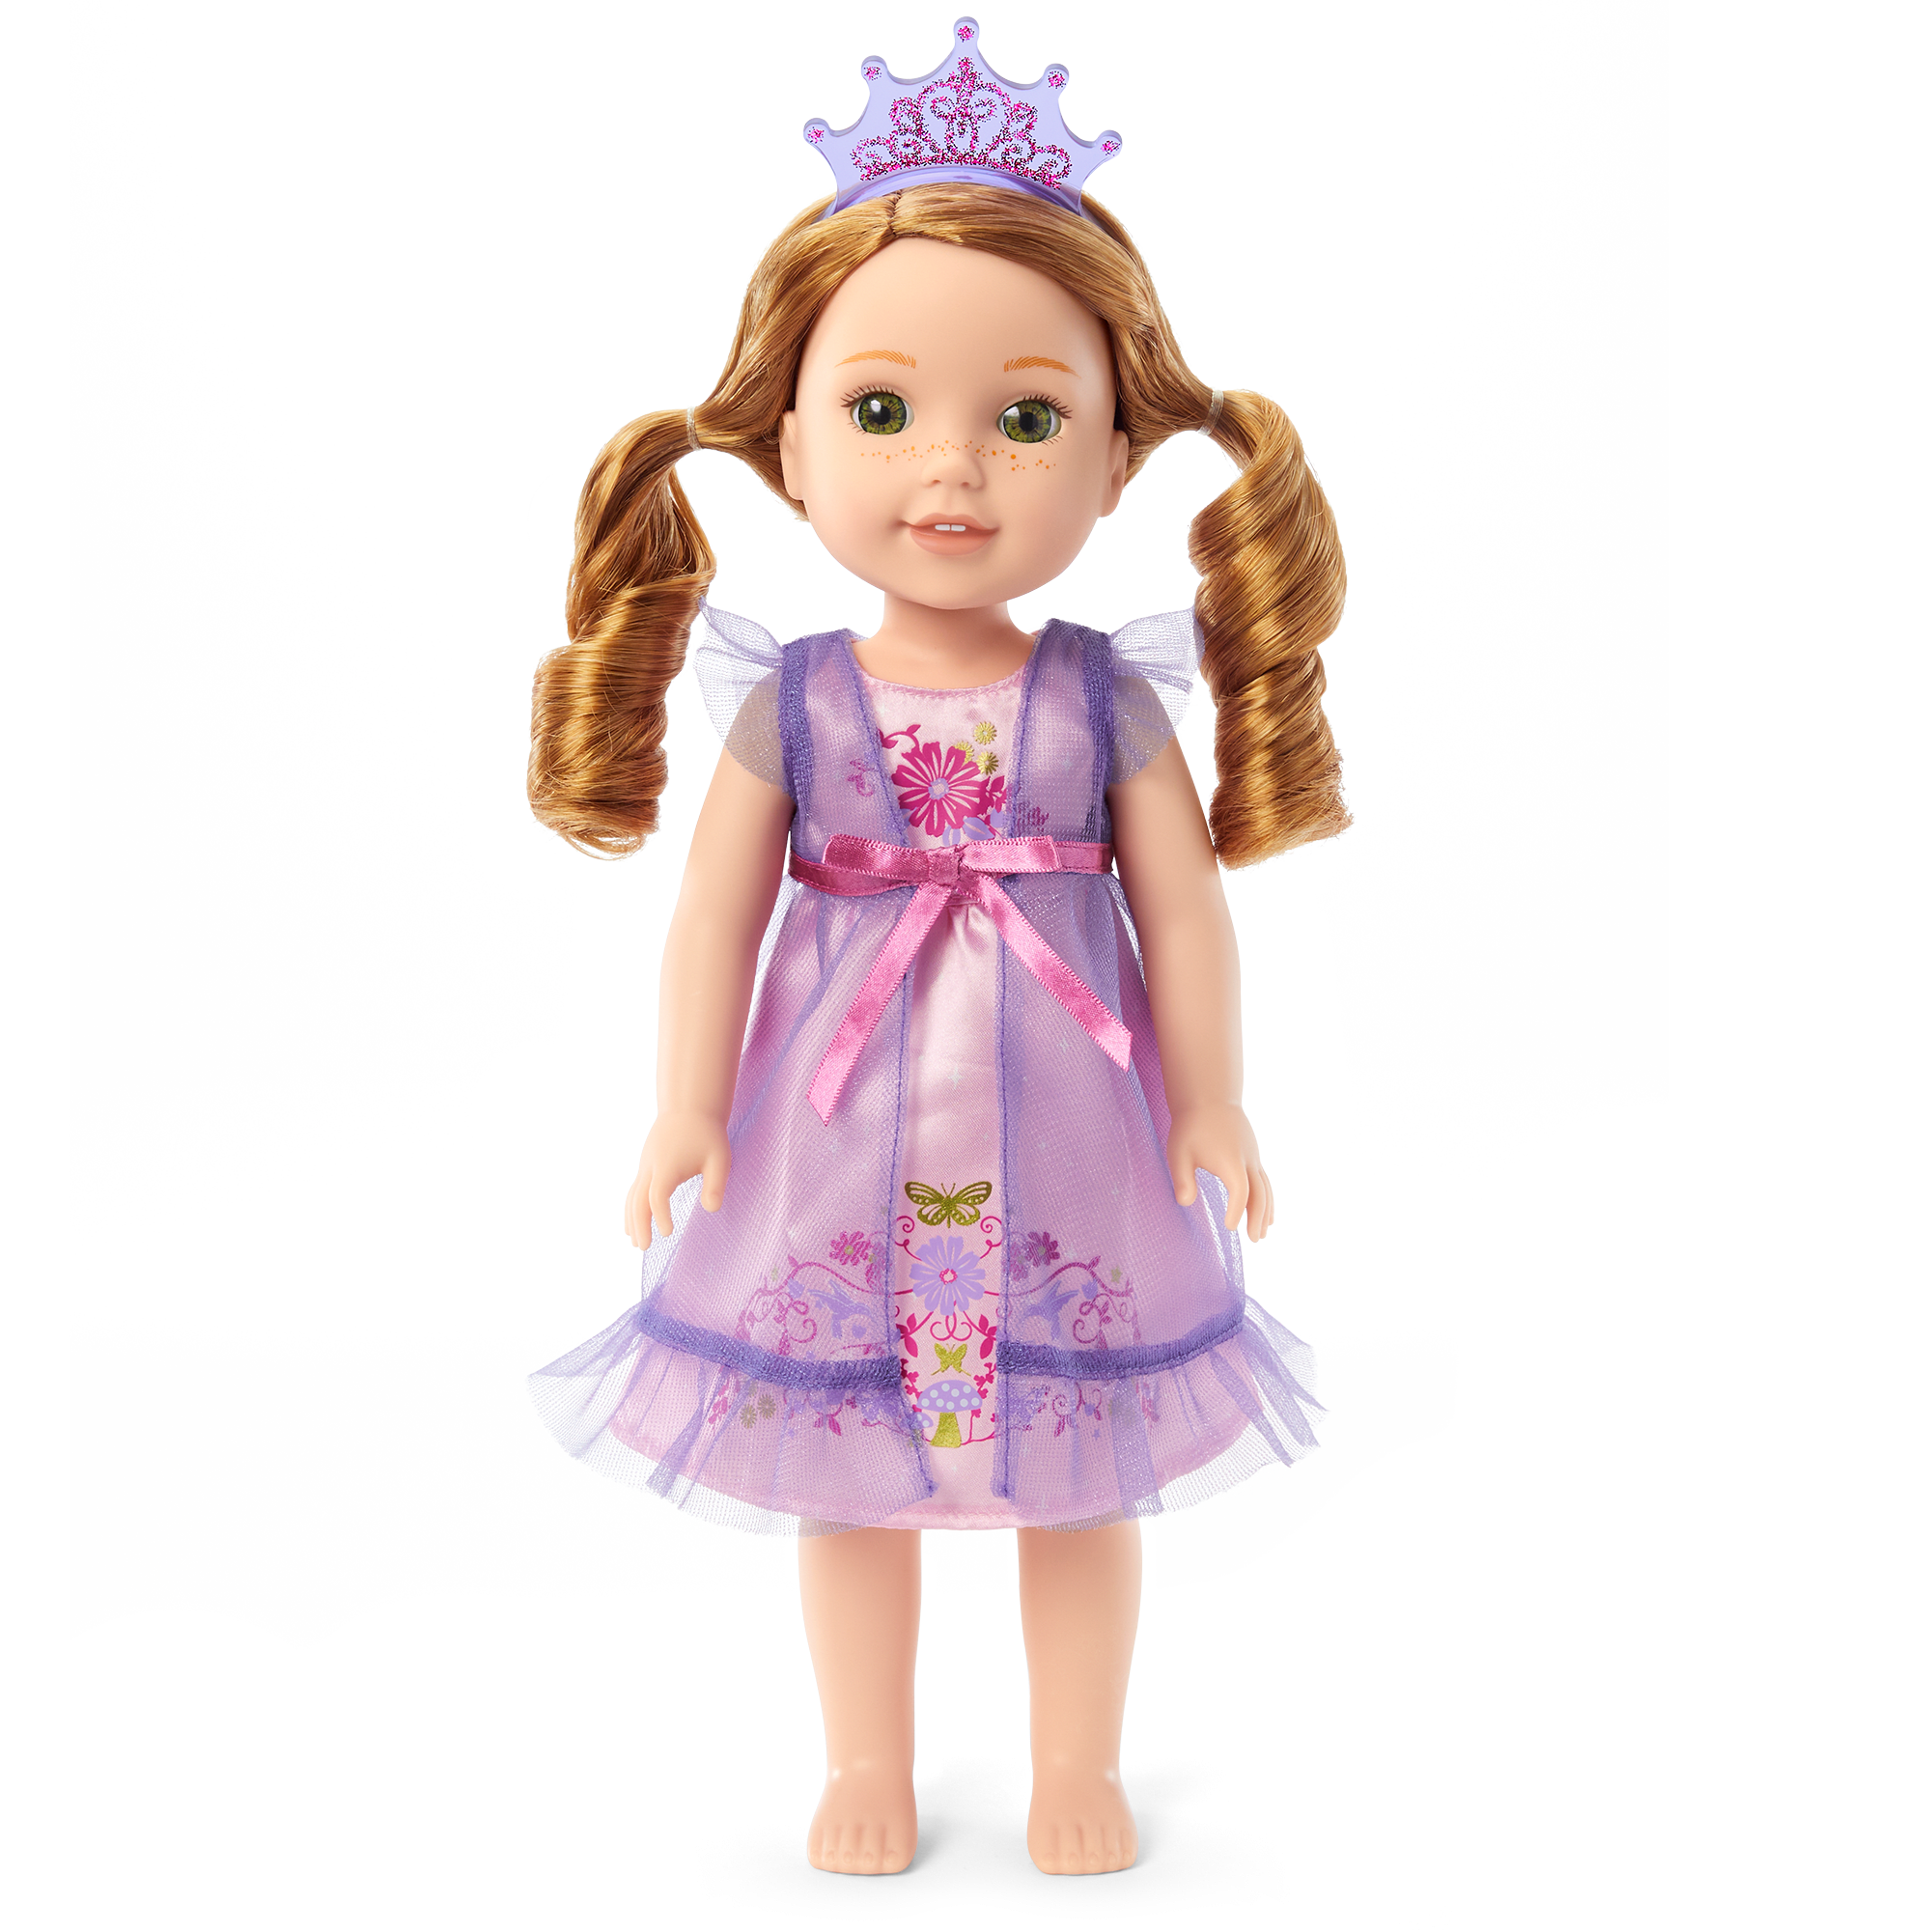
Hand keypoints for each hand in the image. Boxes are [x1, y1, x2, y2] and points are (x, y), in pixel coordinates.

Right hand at [624, 1110, 731, 1249]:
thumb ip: (716, 1184)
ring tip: (635, 1242)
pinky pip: (633, 1190)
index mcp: (666, 1166)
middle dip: (639, 1225)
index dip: (660, 1216)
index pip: (657, 1196)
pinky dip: (631, 1208)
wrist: (689, 1107)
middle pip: (637, 1200)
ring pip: (632, 1196)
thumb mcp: (719, 1158)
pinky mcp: (646, 1165)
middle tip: (643, 1248)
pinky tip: (631, 1223)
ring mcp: (645, 1165)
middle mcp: (650, 1166)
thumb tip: (711, 1209)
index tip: (668, 1233)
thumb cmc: (707, 1135)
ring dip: (631, 1219)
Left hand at [1166, 1101, 1274, 1240]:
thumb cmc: (1190, 1126)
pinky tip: (1265, 1212)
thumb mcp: (1179, 1153)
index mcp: (1231, 1160)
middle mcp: (1248, 1159)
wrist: (1209, 1096)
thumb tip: (1184, 1202)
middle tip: (1254, 1240)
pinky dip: (1267, 1197)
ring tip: (1263, 1232)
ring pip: (1266, 1187)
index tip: (1230, 1227)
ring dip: (1266, 1211)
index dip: (1237, 1210)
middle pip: (1260, 1193)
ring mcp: (1253, 1156)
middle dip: (1258, 1218)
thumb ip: (1181, 1179)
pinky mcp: (1253, 1153)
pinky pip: (1265, 1180)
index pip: (1240, 1192)